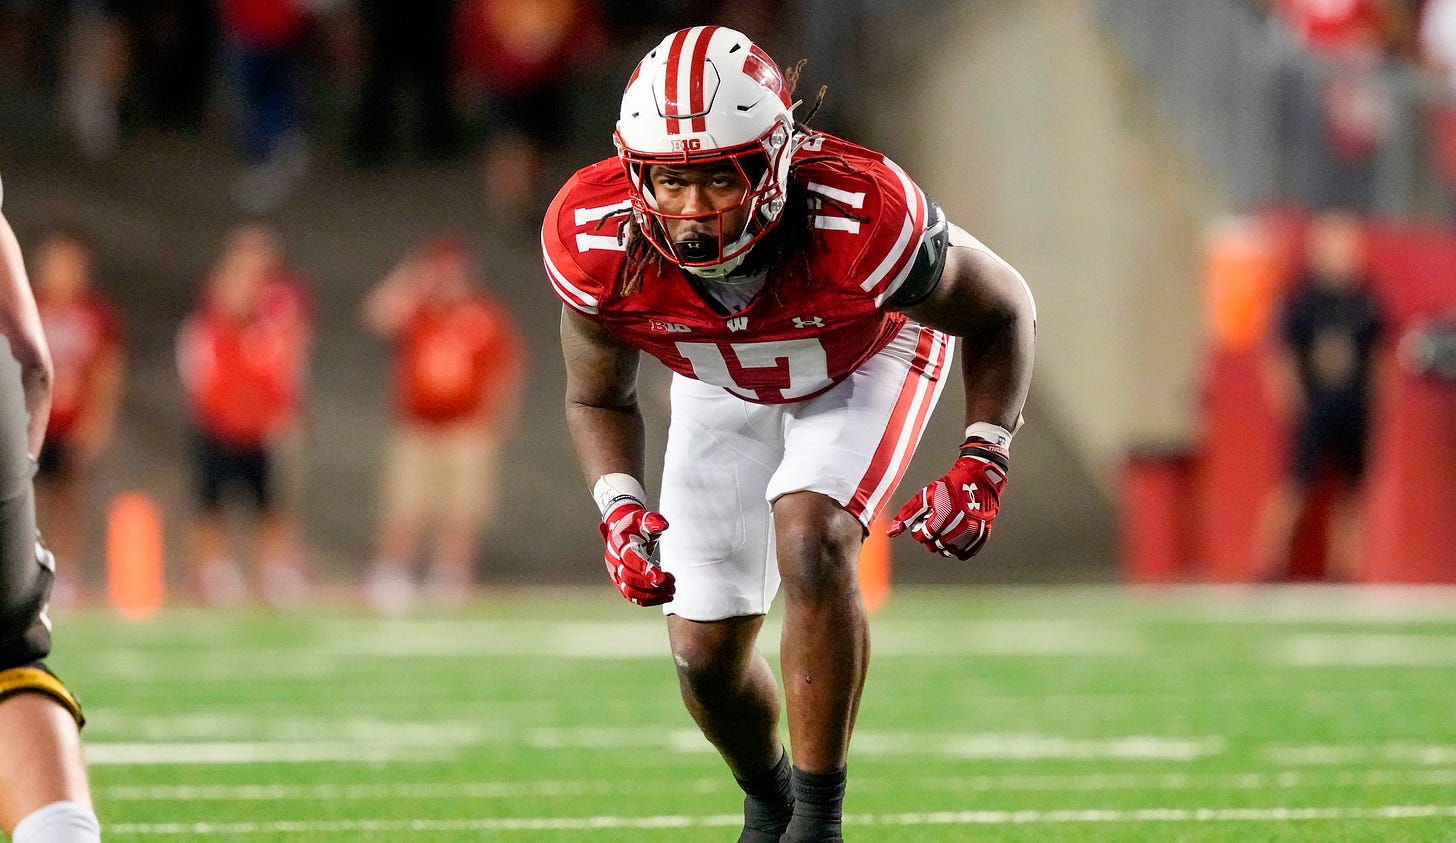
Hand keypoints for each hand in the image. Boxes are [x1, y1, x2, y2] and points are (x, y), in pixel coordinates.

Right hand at [599, 500, 674, 605]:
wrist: (621, 528)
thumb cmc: (635, 523)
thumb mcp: (643, 517)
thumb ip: (653, 520)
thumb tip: (663, 525)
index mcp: (618, 542)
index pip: (629, 558)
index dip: (644, 569)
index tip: (661, 577)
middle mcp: (613, 559)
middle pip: (628, 577)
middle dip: (650, 584)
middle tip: (672, 584)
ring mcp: (614, 573)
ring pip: (629, 591)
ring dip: (651, 594)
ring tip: (672, 592)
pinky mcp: (619, 582)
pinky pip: (631, 596)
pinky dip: (648, 600)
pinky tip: (665, 597)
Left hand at [887, 440, 1008, 559]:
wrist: (979, 480)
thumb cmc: (949, 486)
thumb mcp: (925, 496)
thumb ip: (907, 515)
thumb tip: (890, 532)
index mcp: (944, 515)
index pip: (923, 538)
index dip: (919, 530)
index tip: (924, 521)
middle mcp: (960, 526)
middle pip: (934, 546)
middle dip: (930, 537)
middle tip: (935, 523)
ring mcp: (973, 532)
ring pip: (949, 552)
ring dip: (943, 543)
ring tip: (945, 528)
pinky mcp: (982, 536)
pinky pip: (964, 554)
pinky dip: (958, 548)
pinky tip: (956, 534)